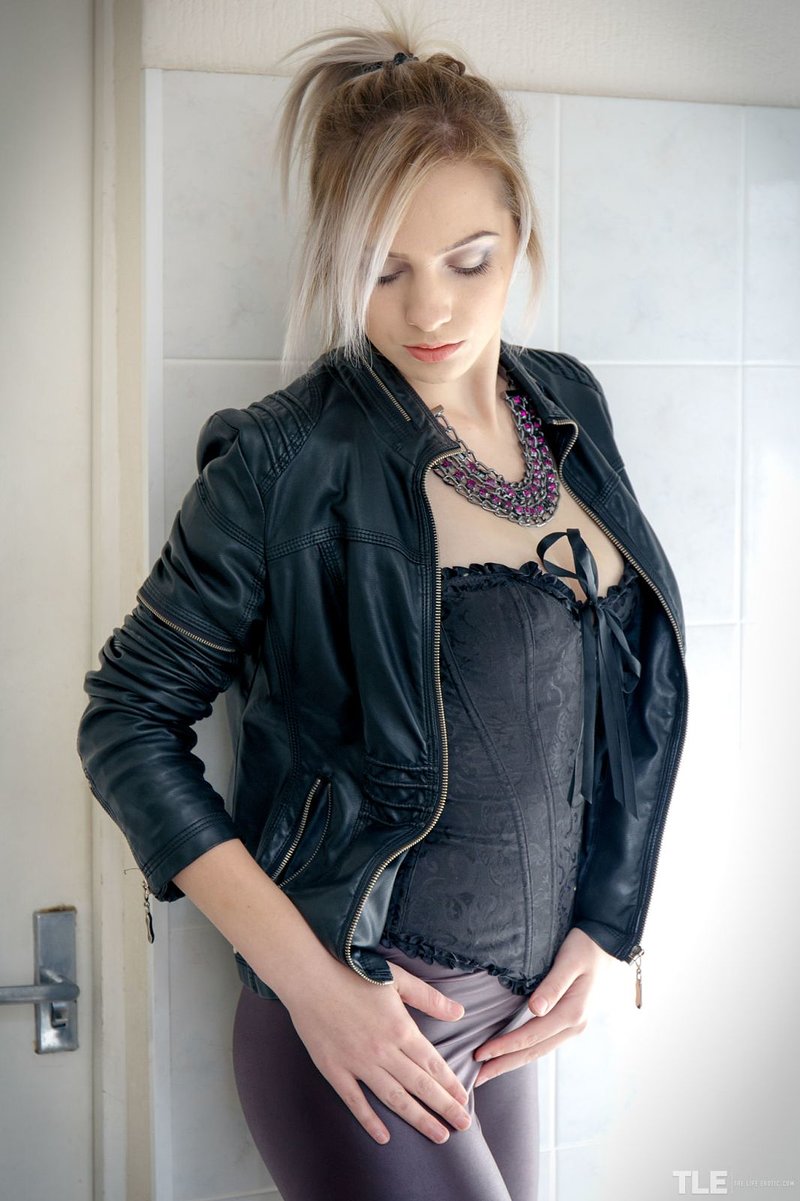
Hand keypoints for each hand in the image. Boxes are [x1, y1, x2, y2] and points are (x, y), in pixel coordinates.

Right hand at [282, 952, 473, 1145]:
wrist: (309, 978)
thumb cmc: (353, 972)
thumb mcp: (397, 978)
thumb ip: (428, 998)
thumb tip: (459, 1013)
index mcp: (400, 1028)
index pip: (432, 1063)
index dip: (450, 1084)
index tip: (465, 1101)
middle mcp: (383, 1051)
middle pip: (419, 1086)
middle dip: (444, 1107)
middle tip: (463, 1126)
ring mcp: (358, 1063)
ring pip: (394, 1098)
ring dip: (418, 1119)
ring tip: (439, 1135)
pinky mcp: (334, 1070)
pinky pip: (355, 1101)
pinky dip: (370, 1121)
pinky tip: (384, 1137)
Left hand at [472, 927, 610, 1086]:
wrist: (606, 946)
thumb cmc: (585, 948)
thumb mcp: (569, 961)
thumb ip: (553, 985)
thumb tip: (536, 1009)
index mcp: (573, 1013)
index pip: (531, 1036)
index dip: (504, 1046)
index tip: (480, 1054)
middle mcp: (574, 1026)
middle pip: (533, 1051)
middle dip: (503, 1064)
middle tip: (477, 1078)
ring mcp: (573, 1027)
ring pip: (538, 1051)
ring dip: (512, 1061)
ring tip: (488, 1070)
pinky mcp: (569, 1023)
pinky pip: (543, 1043)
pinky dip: (524, 1051)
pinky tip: (510, 1054)